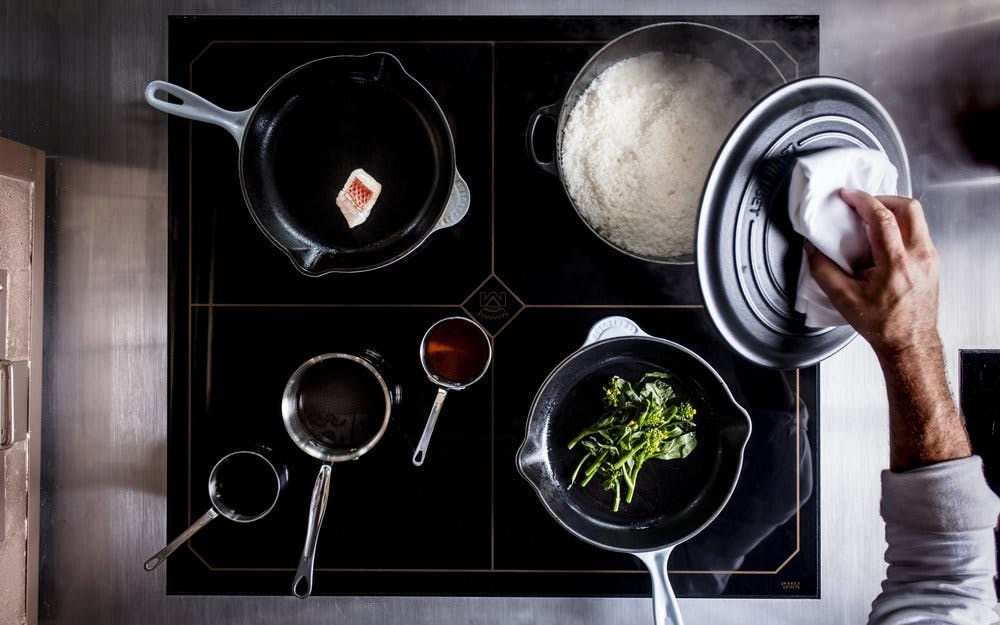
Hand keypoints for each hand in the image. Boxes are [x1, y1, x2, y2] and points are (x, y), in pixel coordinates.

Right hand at [806, 189, 940, 360]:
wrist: (908, 343)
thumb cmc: (881, 325)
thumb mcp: (843, 298)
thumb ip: (822, 269)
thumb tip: (811, 248)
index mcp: (897, 263)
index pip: (883, 218)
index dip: (863, 200)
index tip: (848, 195)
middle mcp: (919, 256)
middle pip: (909, 207)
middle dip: (883, 199)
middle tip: (863, 204)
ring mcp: (930, 258)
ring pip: (917, 218)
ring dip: (893, 211)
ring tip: (871, 220)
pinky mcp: (932, 262)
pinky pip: (919, 232)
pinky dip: (900, 226)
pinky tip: (883, 239)